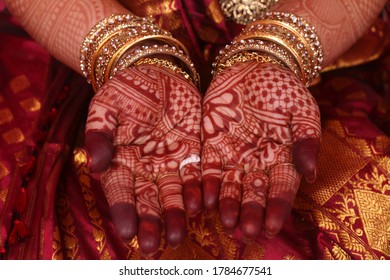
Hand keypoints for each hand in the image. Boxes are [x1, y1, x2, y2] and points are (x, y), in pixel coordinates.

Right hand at [85, 65, 201, 255]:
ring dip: (176, 215)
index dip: (123, 211)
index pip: (120, 192)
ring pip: (174, 195)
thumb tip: (94, 165)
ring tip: (177, 235)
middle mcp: (145, 169)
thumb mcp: (105, 106)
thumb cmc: (126, 89)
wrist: (156, 73)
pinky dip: (199, 191)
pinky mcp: (192, 153)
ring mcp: (170, 163)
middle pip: (148, 201)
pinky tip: (201, 205)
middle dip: (152, 222)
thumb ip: (99, 134)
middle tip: (155, 245)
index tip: (127, 230)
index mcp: (120, 161)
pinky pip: (196, 176)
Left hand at [201, 61, 320, 238]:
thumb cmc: (284, 90)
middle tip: (246, 232)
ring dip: (227, 204)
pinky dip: (206, 186)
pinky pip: (208, 170)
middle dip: (250, 213)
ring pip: (229, 186)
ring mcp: (233, 156)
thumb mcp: (303, 112)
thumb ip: (307, 141)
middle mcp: (257, 163)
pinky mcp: (212, 146)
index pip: (281, 189)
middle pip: (253, 193)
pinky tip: (203, 201)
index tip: (273, 227)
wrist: (255, 66)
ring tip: (225, 221)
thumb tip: (311, 174)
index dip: (277, 208)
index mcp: (282, 159)